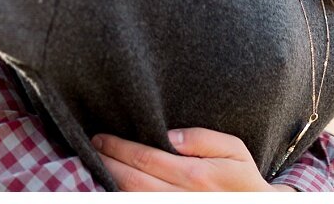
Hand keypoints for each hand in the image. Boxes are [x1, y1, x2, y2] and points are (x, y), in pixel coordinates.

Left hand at [91, 128, 286, 191]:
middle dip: (107, 163)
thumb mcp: (233, 149)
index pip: (145, 159)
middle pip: (131, 182)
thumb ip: (201, 139)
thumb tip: (169, 136)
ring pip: (132, 199)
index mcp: (195, 177)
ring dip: (110, 183)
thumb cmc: (243, 179)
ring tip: (94, 165)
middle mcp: (180, 198)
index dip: (118, 149)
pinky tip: (113, 186)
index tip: (100, 138)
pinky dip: (124, 197)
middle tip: (90, 148)